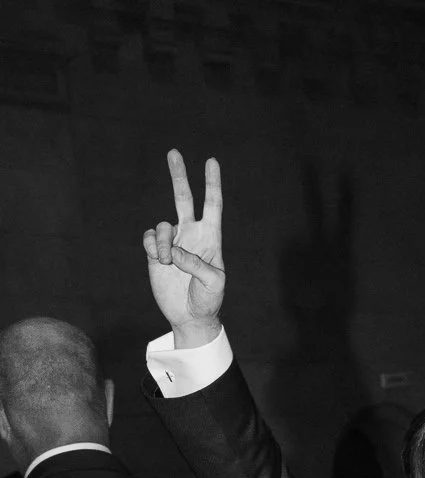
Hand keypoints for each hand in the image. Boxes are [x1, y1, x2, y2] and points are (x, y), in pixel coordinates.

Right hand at [143, 150, 225, 344]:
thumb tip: (174, 251)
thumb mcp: (213, 283)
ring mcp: (173, 242)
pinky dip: (152, 247)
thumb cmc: (208, 300)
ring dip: (162, 243)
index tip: (211, 161)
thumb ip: (197, 264)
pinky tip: (158, 261)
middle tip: (174, 152)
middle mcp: (191, 235)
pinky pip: (149, 238)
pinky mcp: (156, 252)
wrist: (190, 316)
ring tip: (166, 263)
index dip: (212, 183)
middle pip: (184, 198)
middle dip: (179, 176)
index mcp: (210, 238)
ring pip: (162, 226)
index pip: (213, 205)